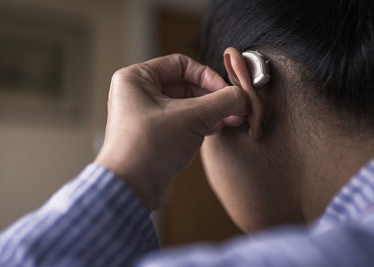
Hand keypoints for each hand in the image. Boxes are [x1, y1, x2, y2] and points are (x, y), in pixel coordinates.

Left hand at [95, 54, 247, 210]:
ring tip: (230, 120)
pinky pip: (180, 121)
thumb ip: (222, 101)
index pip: (181, 64)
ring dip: (209, 111)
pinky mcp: (153, 135)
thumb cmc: (149, 147)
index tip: (227, 90)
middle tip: (234, 108)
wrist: (131, 188)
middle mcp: (138, 94)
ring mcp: (144, 115)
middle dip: (212, 97)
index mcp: (137, 78)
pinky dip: (199, 123)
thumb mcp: (191, 117)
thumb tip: (242, 95)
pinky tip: (215, 129)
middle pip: (185, 85)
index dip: (208, 75)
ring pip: (185, 105)